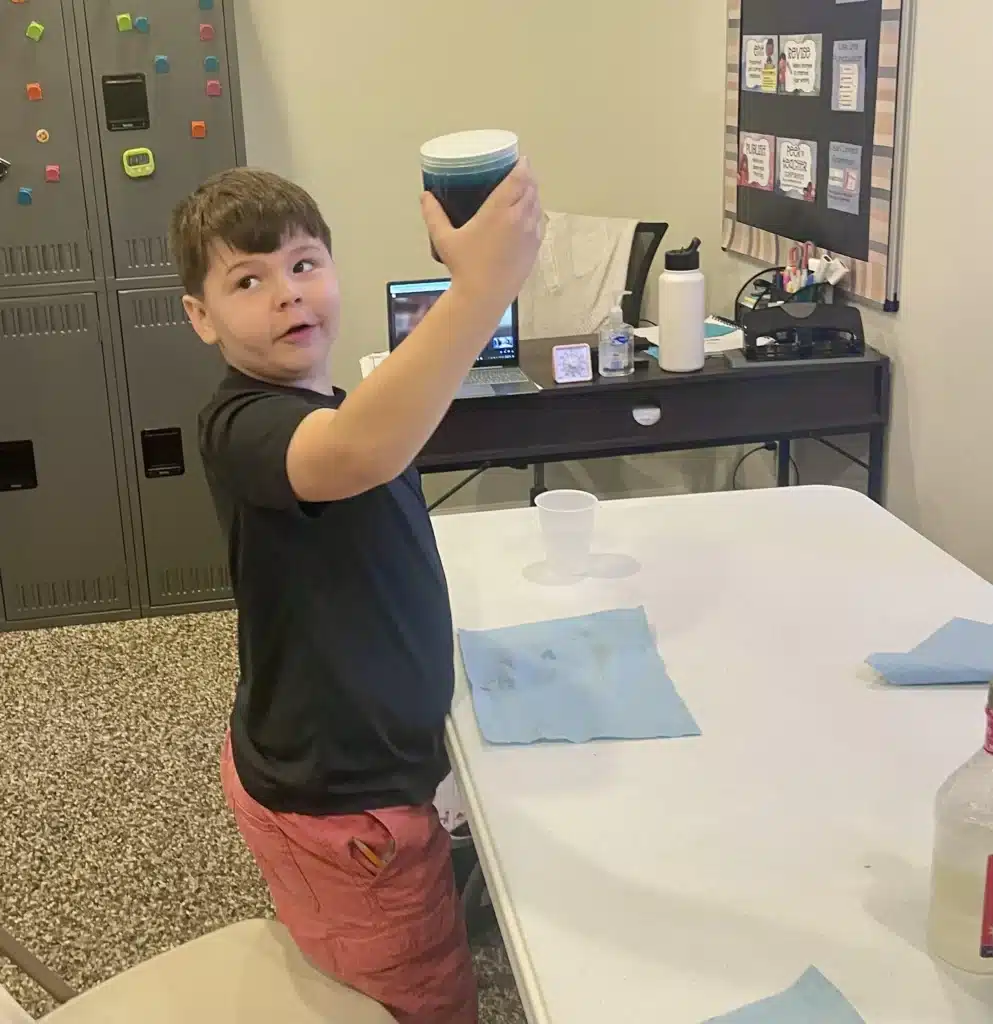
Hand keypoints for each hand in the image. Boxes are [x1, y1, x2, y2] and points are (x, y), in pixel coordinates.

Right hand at [421, 160, 543, 310]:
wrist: (484, 298)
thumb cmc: (464, 267)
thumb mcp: (444, 239)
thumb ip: (433, 214)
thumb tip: (425, 196)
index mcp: (501, 210)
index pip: (519, 178)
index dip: (522, 165)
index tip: (520, 158)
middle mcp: (520, 218)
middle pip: (532, 188)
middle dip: (528, 177)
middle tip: (519, 172)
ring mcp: (531, 234)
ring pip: (538, 204)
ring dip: (533, 194)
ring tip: (524, 190)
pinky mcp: (535, 249)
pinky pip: (540, 222)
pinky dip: (535, 213)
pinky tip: (527, 215)